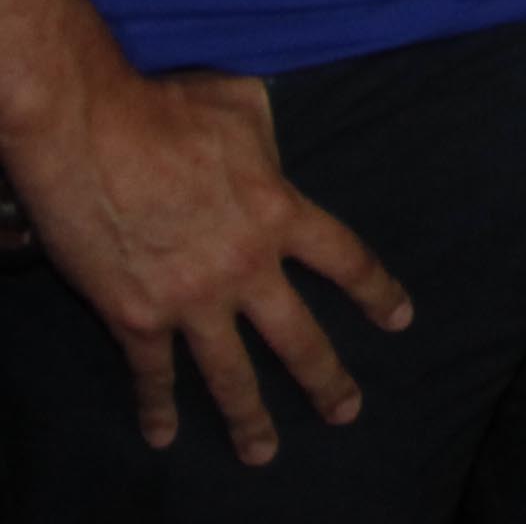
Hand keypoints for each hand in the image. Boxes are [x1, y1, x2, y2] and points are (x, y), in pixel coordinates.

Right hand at [1, 57, 406, 462]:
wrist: (92, 132)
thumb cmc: (169, 107)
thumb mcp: (243, 105)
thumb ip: (269, 133)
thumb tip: (269, 140)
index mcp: (281, 212)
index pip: (347, 260)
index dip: (377, 292)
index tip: (399, 321)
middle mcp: (247, 266)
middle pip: (299, 336)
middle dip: (325, 378)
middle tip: (347, 411)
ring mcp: (192, 298)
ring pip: (231, 372)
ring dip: (249, 417)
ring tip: (263, 453)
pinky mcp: (136, 316)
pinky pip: (153, 372)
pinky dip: (156, 407)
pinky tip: (163, 434)